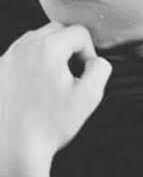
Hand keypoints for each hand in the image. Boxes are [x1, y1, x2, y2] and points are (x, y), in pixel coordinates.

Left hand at [0, 23, 111, 172]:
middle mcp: (24, 47)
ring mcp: (7, 57)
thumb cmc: (50, 124)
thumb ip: (100, 70)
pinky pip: (21, 56)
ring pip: (36, 41)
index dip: (90, 52)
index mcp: (48, 49)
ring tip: (55, 83)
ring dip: (51, 55)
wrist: (15, 145)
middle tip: (73, 75)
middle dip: (70, 48)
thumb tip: (97, 62)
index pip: (79, 32)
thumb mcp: (89, 97)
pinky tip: (37, 90)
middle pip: (56, 30)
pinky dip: (33, 65)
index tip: (86, 73)